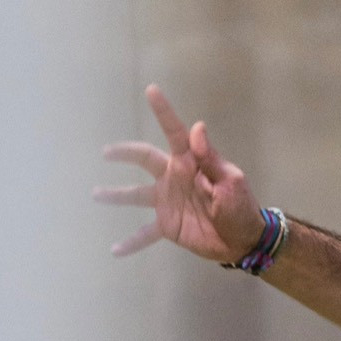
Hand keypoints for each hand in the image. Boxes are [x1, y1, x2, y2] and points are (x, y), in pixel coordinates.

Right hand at [94, 84, 264, 261]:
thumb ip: (211, 158)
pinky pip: (145, 234)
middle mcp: (174, 179)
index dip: (164, 112)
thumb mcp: (231, 181)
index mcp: (190, 164)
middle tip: (106, 152)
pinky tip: (115, 250)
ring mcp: (168, 203)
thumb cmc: (242, 206)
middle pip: (144, 160)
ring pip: (135, 196)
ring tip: (95, 194)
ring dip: (116, 196)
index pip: (175, 133)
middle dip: (124, 154)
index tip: (152, 90)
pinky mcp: (168, 226)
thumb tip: (198, 127)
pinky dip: (131, 242)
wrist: (244, 239)